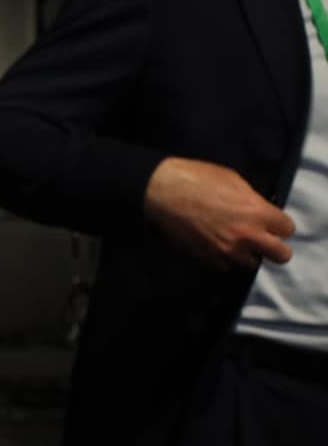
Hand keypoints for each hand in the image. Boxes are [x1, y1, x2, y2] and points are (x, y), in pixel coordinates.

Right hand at [143, 156, 293, 269]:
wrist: (159, 192)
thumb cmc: (195, 178)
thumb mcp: (233, 180)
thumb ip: (252, 200)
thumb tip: (259, 211)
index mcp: (258, 213)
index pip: (287, 229)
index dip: (278, 224)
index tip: (268, 221)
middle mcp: (248, 236)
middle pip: (280, 255)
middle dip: (273, 247)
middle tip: (260, 238)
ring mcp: (227, 251)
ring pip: (251, 264)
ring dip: (246, 254)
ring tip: (233, 242)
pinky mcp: (207, 259)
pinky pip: (226, 267)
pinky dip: (224, 259)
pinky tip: (215, 245)